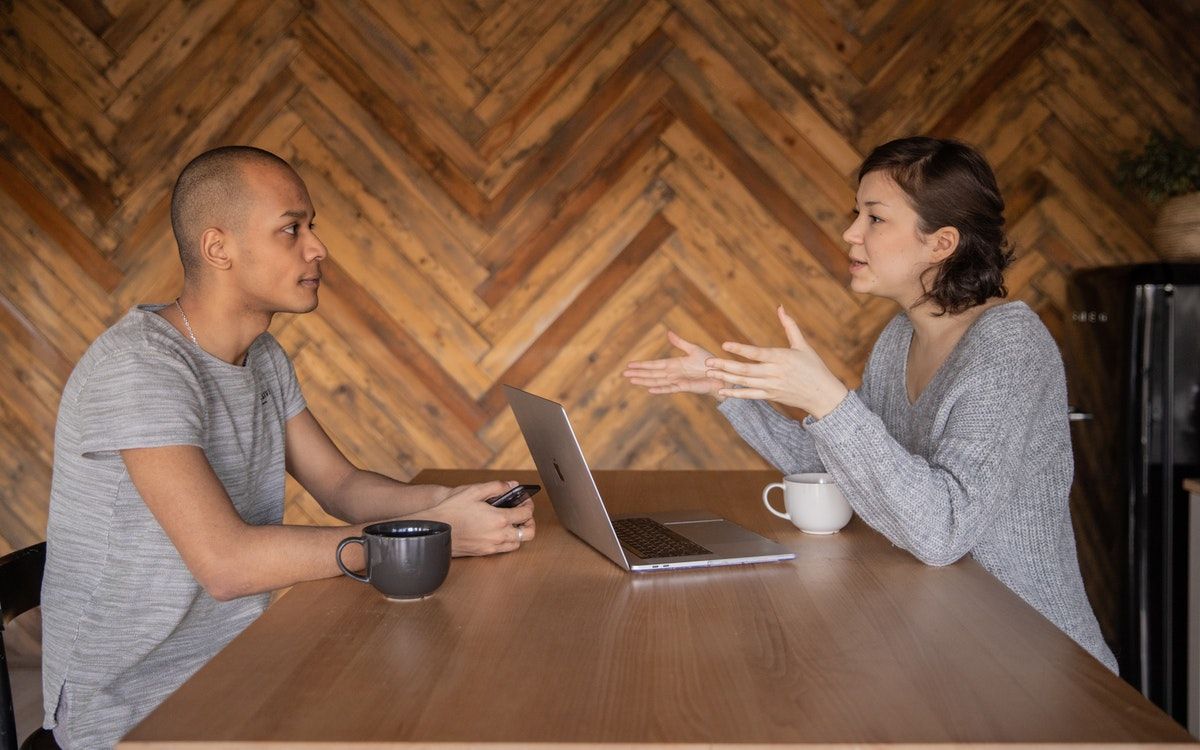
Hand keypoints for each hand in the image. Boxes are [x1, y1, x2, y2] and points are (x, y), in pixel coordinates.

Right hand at [423, 481, 536, 555]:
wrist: (434, 529)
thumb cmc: (451, 509)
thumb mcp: (474, 491)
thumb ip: (496, 487)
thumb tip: (511, 485)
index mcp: (499, 519)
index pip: (526, 514)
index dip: (529, 505)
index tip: (525, 501)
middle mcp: (498, 535)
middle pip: (528, 533)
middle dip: (530, 522)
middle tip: (524, 515)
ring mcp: (491, 546)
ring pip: (517, 544)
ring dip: (519, 533)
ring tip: (512, 523)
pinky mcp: (483, 553)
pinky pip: (504, 549)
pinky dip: (507, 541)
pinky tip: (499, 531)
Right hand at [623, 331, 725, 398]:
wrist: (720, 375)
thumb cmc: (709, 362)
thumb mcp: (693, 349)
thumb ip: (680, 342)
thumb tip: (668, 333)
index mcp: (673, 364)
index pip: (654, 365)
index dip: (642, 365)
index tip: (630, 365)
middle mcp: (673, 373)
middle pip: (651, 374)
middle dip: (638, 374)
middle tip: (624, 374)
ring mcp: (677, 381)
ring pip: (657, 381)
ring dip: (644, 381)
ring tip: (632, 381)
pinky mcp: (684, 387)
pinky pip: (669, 388)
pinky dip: (660, 389)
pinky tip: (650, 390)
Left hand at [704, 306, 848, 417]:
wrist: (823, 395)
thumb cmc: (814, 367)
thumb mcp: (803, 345)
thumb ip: (790, 326)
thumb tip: (780, 307)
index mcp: (782, 358)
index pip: (757, 353)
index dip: (740, 349)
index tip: (724, 345)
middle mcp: (775, 373)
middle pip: (746, 370)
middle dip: (725, 366)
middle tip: (708, 362)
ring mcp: (772, 386)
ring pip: (745, 382)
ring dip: (726, 378)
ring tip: (709, 373)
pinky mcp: (771, 396)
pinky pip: (750, 395)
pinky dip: (735, 394)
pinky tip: (721, 390)